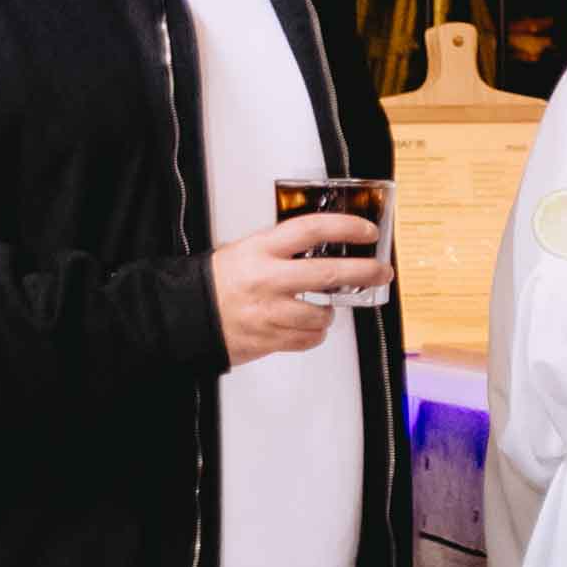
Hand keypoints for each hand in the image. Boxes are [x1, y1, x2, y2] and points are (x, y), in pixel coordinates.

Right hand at [210, 214, 387, 363]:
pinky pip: (309, 339)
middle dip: (365, 272)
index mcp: (261, 251)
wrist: (184, 316)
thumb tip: (324, 245)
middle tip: (382, 272)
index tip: (367, 230)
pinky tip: (305, 326)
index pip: (311, 230)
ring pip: (322, 314)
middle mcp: (267, 280)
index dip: (345, 227)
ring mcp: (269, 312)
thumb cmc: (216, 283)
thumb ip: (281, 249)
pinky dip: (314, 334)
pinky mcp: (269, 339)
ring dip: (329, 312)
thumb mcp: (246, 251)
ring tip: (320, 308)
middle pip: (330, 274)